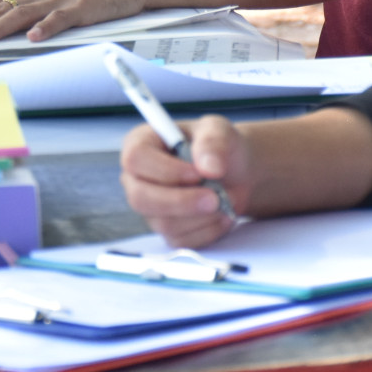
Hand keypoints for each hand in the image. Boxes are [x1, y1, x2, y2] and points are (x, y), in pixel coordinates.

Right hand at [119, 117, 250, 247]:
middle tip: (215, 198)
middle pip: (140, 198)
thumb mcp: (219, 130)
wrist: (235, 173)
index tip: (198, 174)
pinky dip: (208, 231)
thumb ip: (213, 141)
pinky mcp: (167, 230)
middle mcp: (138, 178)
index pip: (136, 159)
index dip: (164, 170)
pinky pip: (181, 241)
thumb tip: (209, 167)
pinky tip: (223, 215)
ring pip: (164, 224)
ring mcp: (150, 207)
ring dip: (202, 216)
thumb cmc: (218, 147)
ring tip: (227, 200)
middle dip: (181, 202)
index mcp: (141, 144)